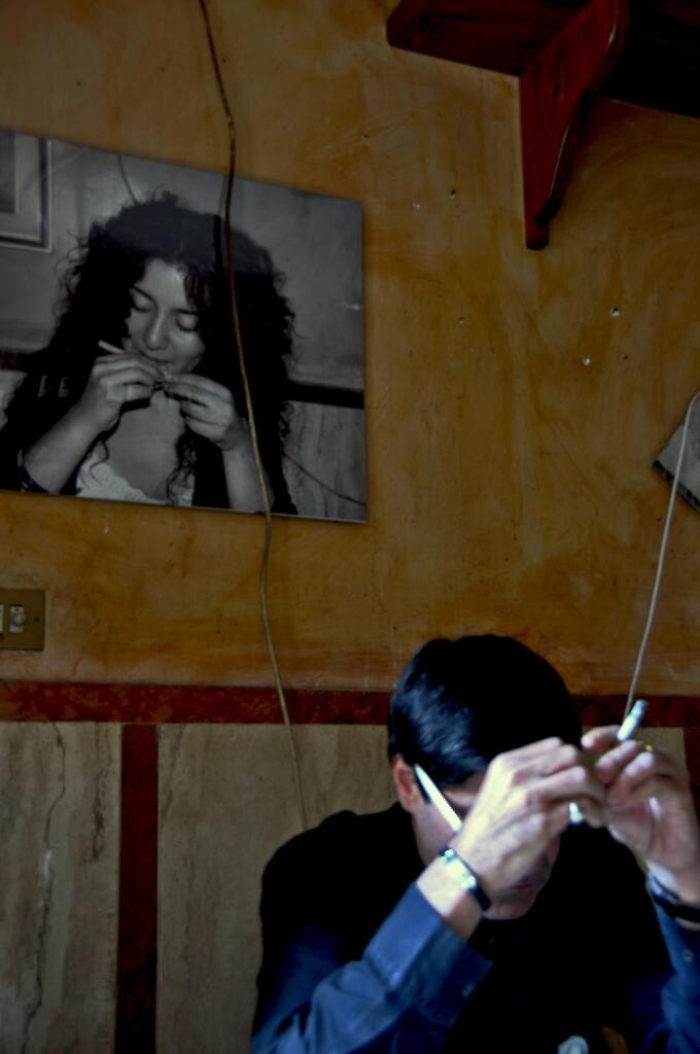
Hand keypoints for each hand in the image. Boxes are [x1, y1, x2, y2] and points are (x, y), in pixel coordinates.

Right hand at [72, 351, 162, 433]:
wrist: (85, 420)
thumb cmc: (101, 400)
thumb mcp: (109, 380)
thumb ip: (125, 371)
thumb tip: (153, 366)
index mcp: (102, 362)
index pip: (131, 355)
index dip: (149, 361)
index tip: (159, 369)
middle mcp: (101, 368)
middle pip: (136, 362)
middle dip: (153, 369)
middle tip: (161, 377)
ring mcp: (105, 381)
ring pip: (137, 373)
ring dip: (151, 379)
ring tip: (155, 385)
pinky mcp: (112, 396)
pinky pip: (137, 390)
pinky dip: (146, 392)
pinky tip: (147, 395)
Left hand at [167, 375, 249, 450]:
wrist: (237, 435)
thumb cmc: (221, 413)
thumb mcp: (216, 398)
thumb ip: (200, 389)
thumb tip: (175, 378)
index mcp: (225, 393)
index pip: (199, 381)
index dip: (182, 378)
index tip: (169, 377)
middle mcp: (225, 405)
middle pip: (194, 393)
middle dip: (178, 389)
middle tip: (167, 388)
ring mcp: (222, 420)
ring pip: (191, 409)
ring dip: (184, 408)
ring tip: (185, 408)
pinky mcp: (217, 433)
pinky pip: (193, 425)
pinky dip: (188, 421)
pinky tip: (190, 420)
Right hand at [453, 737, 604, 903]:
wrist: (473, 863)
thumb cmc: (490, 829)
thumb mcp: (501, 789)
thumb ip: (528, 776)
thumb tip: (563, 772)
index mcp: (508, 763)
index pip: (556, 744)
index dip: (575, 760)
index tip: (580, 778)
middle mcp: (518, 774)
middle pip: (572, 755)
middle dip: (591, 773)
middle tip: (595, 794)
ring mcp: (530, 797)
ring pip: (581, 777)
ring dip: (597, 793)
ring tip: (596, 810)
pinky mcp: (542, 821)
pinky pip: (578, 807)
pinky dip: (591, 814)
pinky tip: (590, 823)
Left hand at [583, 727, 699, 899]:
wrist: (661, 852)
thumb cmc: (634, 825)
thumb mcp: (607, 810)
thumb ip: (592, 799)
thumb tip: (573, 792)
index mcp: (636, 758)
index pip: (619, 734)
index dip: (602, 736)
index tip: (585, 745)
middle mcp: (655, 759)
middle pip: (631, 746)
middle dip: (610, 761)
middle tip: (596, 779)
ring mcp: (670, 772)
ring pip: (647, 759)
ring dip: (624, 777)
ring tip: (610, 798)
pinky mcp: (681, 790)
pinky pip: (657, 781)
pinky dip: (636, 791)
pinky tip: (623, 803)